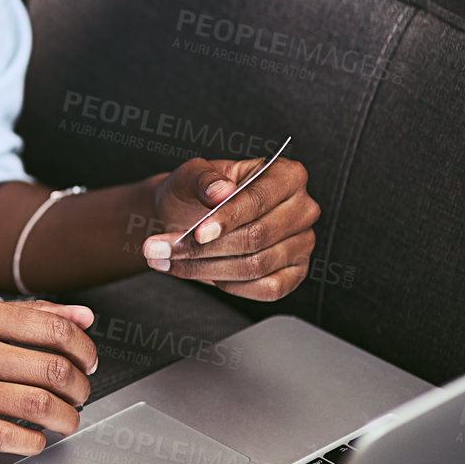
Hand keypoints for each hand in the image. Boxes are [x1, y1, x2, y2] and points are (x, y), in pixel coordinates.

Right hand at [0, 298, 98, 455]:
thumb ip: (24, 315)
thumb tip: (82, 316)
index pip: (50, 325)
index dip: (83, 348)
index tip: (87, 362)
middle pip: (51, 367)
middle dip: (79, 387)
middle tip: (79, 394)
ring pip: (37, 405)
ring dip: (66, 419)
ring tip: (65, 420)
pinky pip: (8, 437)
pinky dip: (34, 442)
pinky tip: (34, 439)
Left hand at [141, 153, 319, 300]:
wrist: (188, 215)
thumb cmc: (196, 191)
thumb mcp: (190, 175)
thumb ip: (203, 178)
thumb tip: (220, 191)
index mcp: (285, 175)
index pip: (259, 199)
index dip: (227, 218)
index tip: (198, 232)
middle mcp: (302, 209)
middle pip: (257, 236)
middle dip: (204, 248)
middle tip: (162, 249)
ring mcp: (302, 243)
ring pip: (257, 265)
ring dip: (205, 267)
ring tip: (167, 260)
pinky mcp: (294, 273)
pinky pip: (267, 289)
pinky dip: (230, 285)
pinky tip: (204, 273)